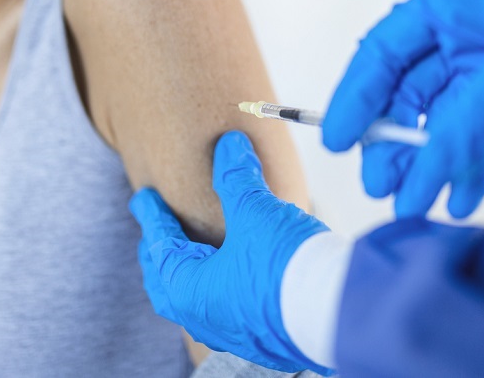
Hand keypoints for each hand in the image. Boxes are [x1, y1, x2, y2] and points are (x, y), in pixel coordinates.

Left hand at [130, 131, 332, 374]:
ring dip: (190, 274)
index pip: (161, 245)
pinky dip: (220, 288)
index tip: (144, 199)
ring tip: (193, 254)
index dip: (152, 216)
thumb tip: (230, 146)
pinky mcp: (265, 337)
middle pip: (169, 284)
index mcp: (190, 290)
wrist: (339, 313)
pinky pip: (227, 310)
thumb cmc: (288, 268)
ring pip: (197, 301)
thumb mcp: (256, 212)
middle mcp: (206, 319)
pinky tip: (235, 277)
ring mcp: (236, 332)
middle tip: (156, 234)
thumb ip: (237, 178)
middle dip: (161, 255)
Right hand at [323, 0, 483, 217]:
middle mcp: (466, 36)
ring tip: (414, 203)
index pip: (384, 52)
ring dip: (430, 163)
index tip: (340, 140)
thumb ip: (470, 119)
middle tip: (380, 184)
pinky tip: (462, 196)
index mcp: (453, 4)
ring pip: (445, 124)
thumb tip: (420, 174)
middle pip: (409, 95)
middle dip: (393, 142)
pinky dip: (473, 168)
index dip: (356, 96)